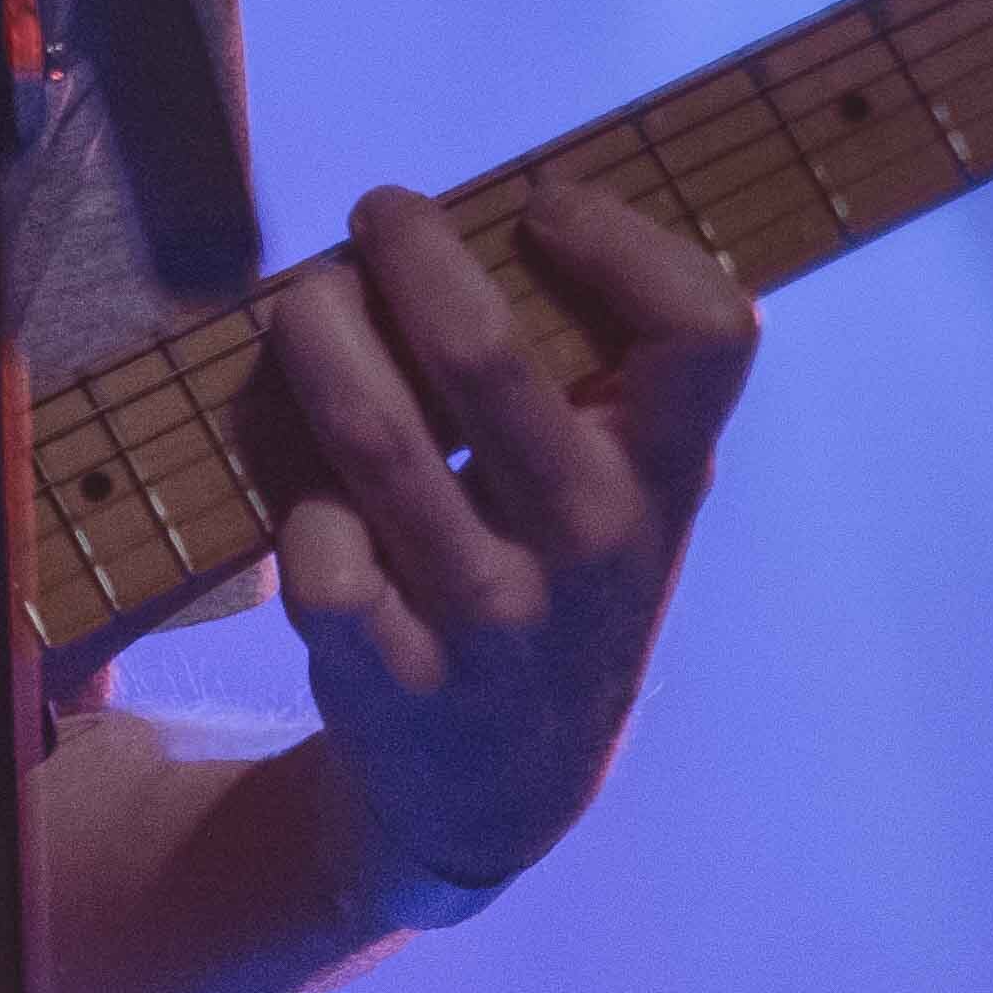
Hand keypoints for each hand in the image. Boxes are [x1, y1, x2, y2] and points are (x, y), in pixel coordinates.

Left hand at [265, 180, 759, 911]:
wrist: (503, 786)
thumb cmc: (555, 581)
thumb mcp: (624, 495)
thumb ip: (596, 383)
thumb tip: (489, 228)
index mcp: (665, 476)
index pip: (703, 334)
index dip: (624, 246)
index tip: (542, 206)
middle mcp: (590, 540)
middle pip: (489, 361)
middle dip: (415, 260)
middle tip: (380, 211)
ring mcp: (486, 611)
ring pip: (376, 442)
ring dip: (322, 344)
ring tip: (306, 301)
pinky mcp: (387, 670)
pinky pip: (315, 550)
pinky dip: (289, 495)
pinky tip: (299, 483)